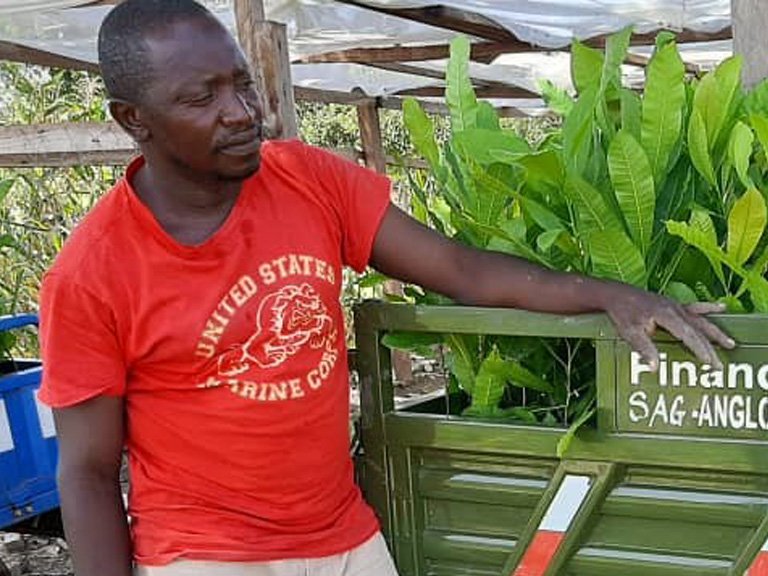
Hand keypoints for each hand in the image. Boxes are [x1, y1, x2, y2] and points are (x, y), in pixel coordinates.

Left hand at [604, 288, 735, 370]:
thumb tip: (654, 367)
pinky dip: (708, 308)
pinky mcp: (672, 304)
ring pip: (700, 320)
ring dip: (714, 332)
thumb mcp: (629, 332)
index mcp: (666, 315)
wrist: (615, 294)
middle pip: (698, 329)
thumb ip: (643, 349)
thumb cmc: (621, 313)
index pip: (688, 335)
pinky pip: (695, 307)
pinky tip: (721, 307)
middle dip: (710, 347)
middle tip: (719, 365)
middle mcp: (675, 308)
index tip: (710, 362)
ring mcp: (675, 305)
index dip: (700, 349)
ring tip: (730, 343)